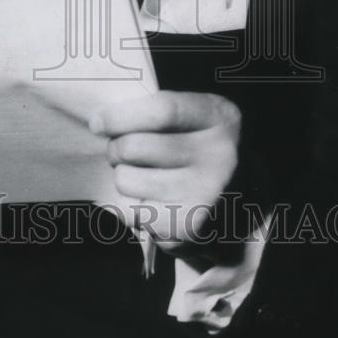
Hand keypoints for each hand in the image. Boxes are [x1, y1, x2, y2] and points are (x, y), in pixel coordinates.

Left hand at [89, 91, 240, 251]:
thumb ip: (159, 112)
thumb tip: (101, 124)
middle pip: (134, 147)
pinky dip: (134, 207)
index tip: (97, 123)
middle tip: (124, 152)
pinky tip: (156, 202)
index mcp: (219, 117)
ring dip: (125, 178)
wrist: (240, 196)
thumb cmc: (200, 147)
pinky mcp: (188, 227)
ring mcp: (204, 194)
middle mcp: (218, 155)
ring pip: (126, 180)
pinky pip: (131, 212)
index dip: (120, 116)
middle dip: (116, 149)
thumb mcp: (196, 117)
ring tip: (145, 177)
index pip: (162, 110)